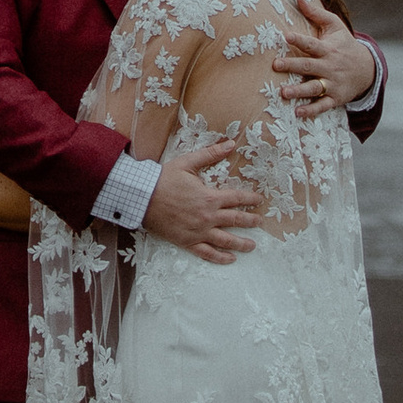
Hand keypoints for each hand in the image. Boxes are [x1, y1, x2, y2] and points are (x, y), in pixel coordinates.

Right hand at [142, 138, 260, 265]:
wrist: (142, 197)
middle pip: (236, 220)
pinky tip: (230, 259)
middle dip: (251, 221)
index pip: (237, 198)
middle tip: (260, 223)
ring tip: (252, 246)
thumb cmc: (163, 179)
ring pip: (226, 240)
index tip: (259, 200)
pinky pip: (207, 253)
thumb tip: (230, 144)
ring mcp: (199, 231)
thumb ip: (210, 154)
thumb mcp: (188, 162)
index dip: (250, 199)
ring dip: (241, 243)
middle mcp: (208, 216)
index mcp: (210, 197)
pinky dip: (220, 258)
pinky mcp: (188, 241)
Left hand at [276, 0, 381, 118]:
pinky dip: (311, 111)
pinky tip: (298, 113)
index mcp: (328, 48)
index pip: (312, 44)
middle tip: (275, 65)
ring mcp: (333, 83)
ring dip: (299, 91)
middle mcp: (329, 66)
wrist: (367, 69)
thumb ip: (316, 13)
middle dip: (292, 66)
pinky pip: (323, 106)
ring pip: (314, 88)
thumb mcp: (334, 26)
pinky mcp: (335, 98)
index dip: (299, 39)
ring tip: (283, 93)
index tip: (286, 35)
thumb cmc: (344, 44)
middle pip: (309, 66)